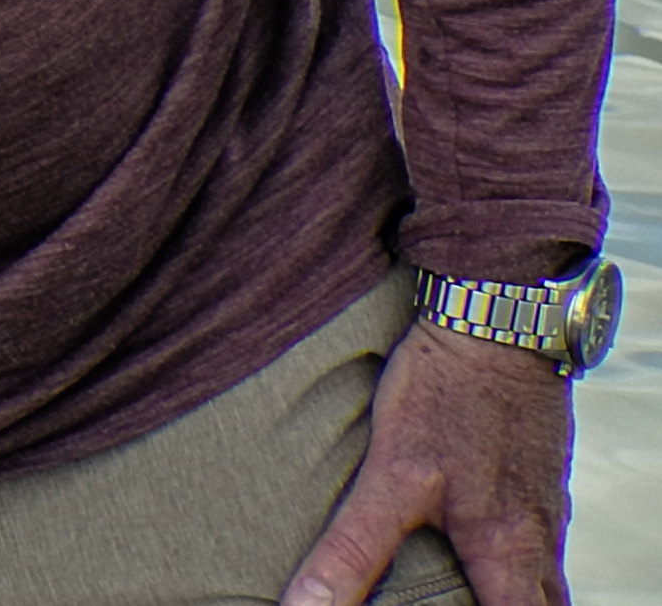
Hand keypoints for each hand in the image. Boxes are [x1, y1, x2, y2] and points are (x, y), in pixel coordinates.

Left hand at [281, 321, 576, 605]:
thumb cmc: (448, 396)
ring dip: (511, 593)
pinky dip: (514, 559)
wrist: (496, 322)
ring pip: (542, 578)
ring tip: (469, 590)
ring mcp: (545, 506)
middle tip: (460, 602)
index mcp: (508, 553)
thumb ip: (353, 551)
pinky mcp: (538, 477)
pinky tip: (479, 544)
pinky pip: (538, 538)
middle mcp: (538, 538)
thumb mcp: (391, 476)